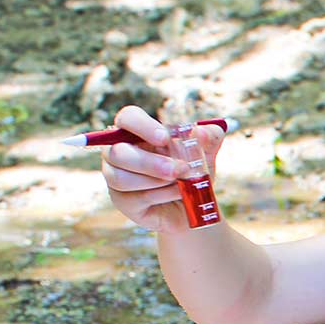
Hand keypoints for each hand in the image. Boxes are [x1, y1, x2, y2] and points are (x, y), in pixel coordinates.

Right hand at [99, 103, 224, 233]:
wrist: (194, 204)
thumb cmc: (191, 171)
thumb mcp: (205, 153)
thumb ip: (209, 137)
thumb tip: (203, 132)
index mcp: (136, 132)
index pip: (127, 118)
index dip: (142, 126)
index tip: (164, 138)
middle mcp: (119, 152)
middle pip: (118, 152)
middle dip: (150, 163)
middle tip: (179, 169)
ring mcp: (116, 177)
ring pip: (121, 178)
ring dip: (156, 181)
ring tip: (181, 183)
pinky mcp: (122, 201)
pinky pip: (136, 198)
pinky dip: (161, 196)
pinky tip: (177, 193)